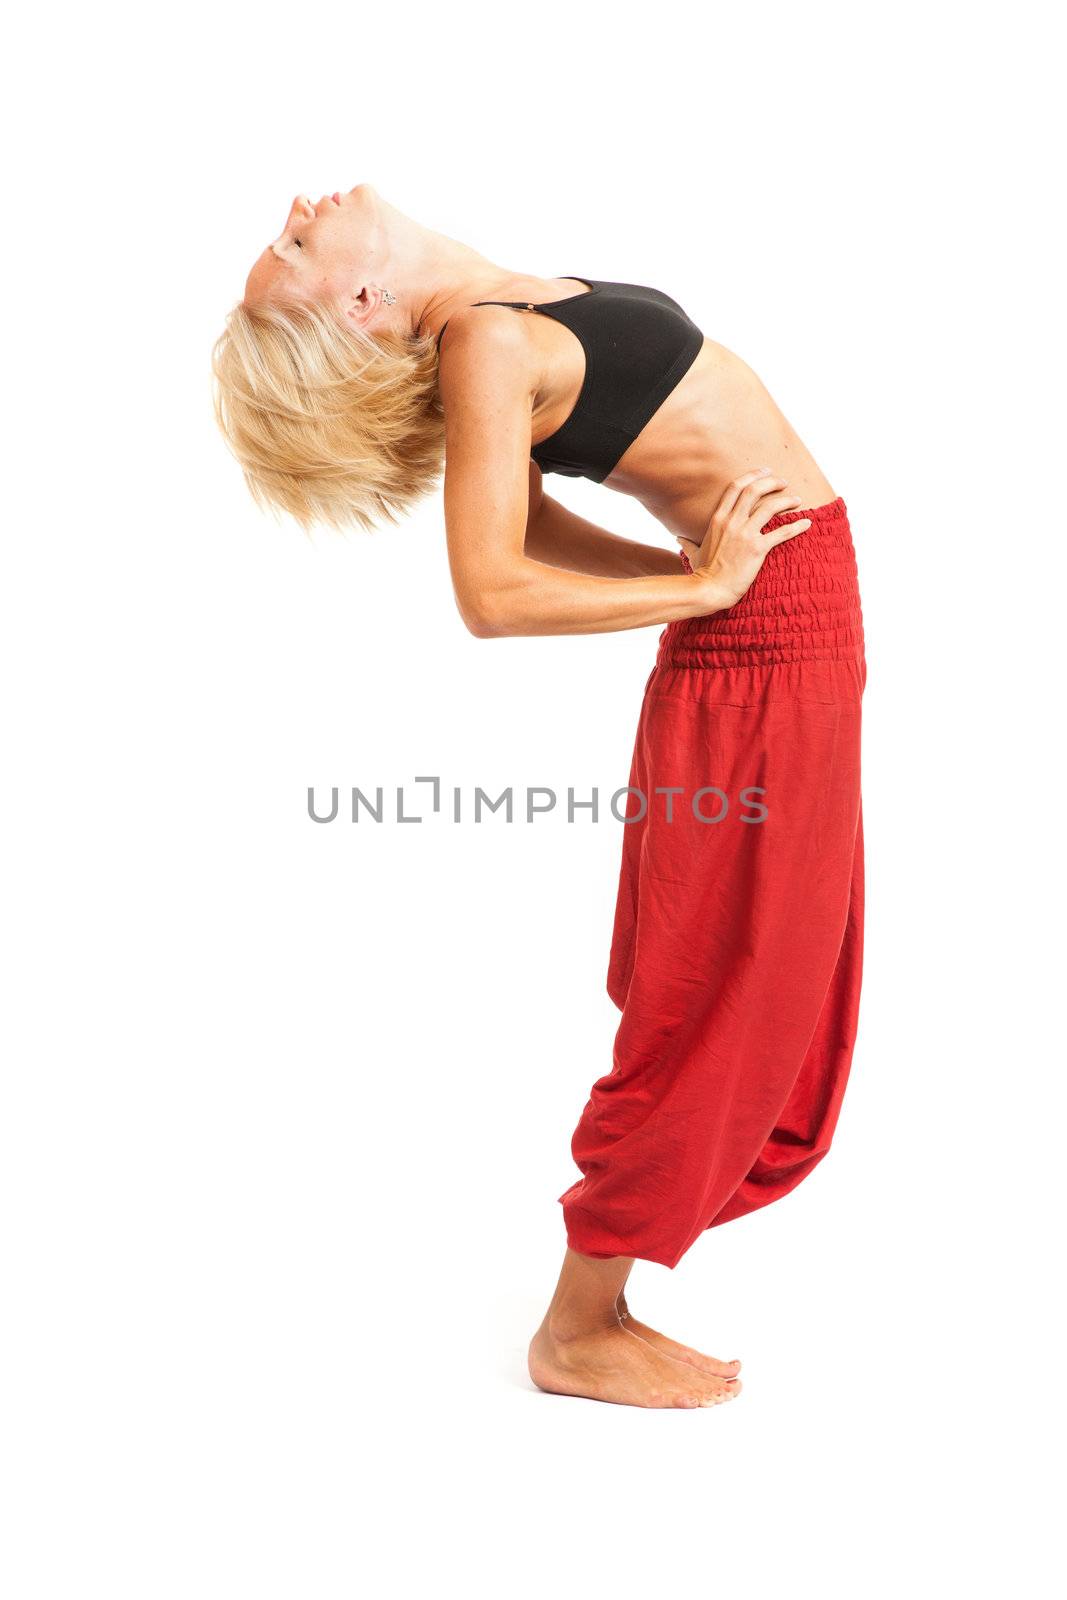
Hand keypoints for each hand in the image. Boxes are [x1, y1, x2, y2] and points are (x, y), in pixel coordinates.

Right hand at [691, 469, 811, 607]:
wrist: (709, 590)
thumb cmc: (702, 573)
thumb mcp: (693, 553)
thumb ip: (688, 542)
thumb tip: (679, 537)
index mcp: (718, 519)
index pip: (736, 487)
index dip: (753, 476)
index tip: (766, 472)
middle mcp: (731, 522)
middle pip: (754, 490)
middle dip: (772, 482)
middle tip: (784, 483)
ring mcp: (744, 534)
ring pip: (770, 506)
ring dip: (787, 500)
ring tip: (797, 500)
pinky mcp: (757, 548)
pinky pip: (782, 532)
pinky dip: (797, 526)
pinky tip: (807, 523)